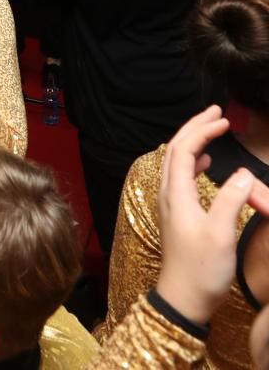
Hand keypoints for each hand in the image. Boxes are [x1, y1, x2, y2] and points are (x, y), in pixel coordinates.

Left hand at [155, 106, 268, 324]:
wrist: (183, 298)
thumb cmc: (201, 269)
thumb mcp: (221, 234)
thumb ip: (231, 200)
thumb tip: (241, 172)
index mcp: (176, 195)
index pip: (181, 150)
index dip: (201, 130)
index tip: (224, 119)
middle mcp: (168, 195)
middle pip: (174, 150)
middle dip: (194, 128)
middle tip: (216, 112)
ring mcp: (171, 205)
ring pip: (176, 163)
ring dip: (193, 142)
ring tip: (212, 129)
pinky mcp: (178, 215)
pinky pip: (181, 178)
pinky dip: (192, 162)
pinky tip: (205, 163)